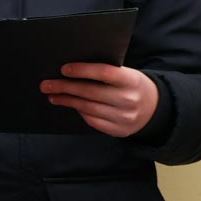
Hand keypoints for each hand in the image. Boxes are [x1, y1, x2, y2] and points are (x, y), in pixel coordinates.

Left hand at [41, 64, 157, 137]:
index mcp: (131, 80)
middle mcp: (128, 99)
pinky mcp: (119, 130)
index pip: (103, 73)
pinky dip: (80, 112)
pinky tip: (70, 105)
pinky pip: (93, 121)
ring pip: (88, 108)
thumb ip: (106, 72)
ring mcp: (124, 117)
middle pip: (91, 92)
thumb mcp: (126, 74)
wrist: (154, 108)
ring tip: (52, 95)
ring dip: (67, 101)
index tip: (63, 69)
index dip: (82, 70)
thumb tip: (71, 70)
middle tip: (46, 84)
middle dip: (65, 88)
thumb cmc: (132, 85)